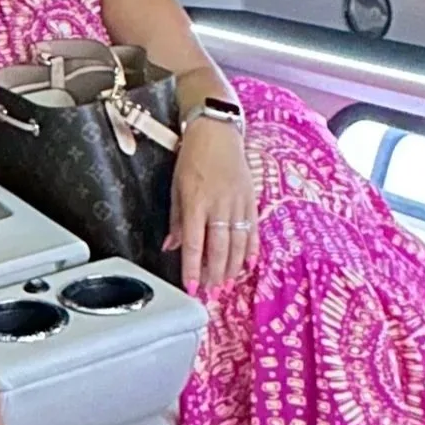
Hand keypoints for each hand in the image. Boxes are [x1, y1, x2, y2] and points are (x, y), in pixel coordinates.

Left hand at [167, 118, 259, 293]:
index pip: (193, 243)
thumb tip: (171, 246)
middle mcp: (218, 205)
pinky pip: (253, 230)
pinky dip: (251, 250)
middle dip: (215, 275)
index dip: (192, 268)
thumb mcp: (176, 187)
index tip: (191, 287)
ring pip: (237, 243)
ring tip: (227, 284)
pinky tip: (248, 265)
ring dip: (232, 268)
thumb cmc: (194, 157)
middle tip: (213, 293)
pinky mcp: (250, 200)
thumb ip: (176, 220)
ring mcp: (237, 203)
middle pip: (218, 248)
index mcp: (195, 202)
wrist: (218, 132)